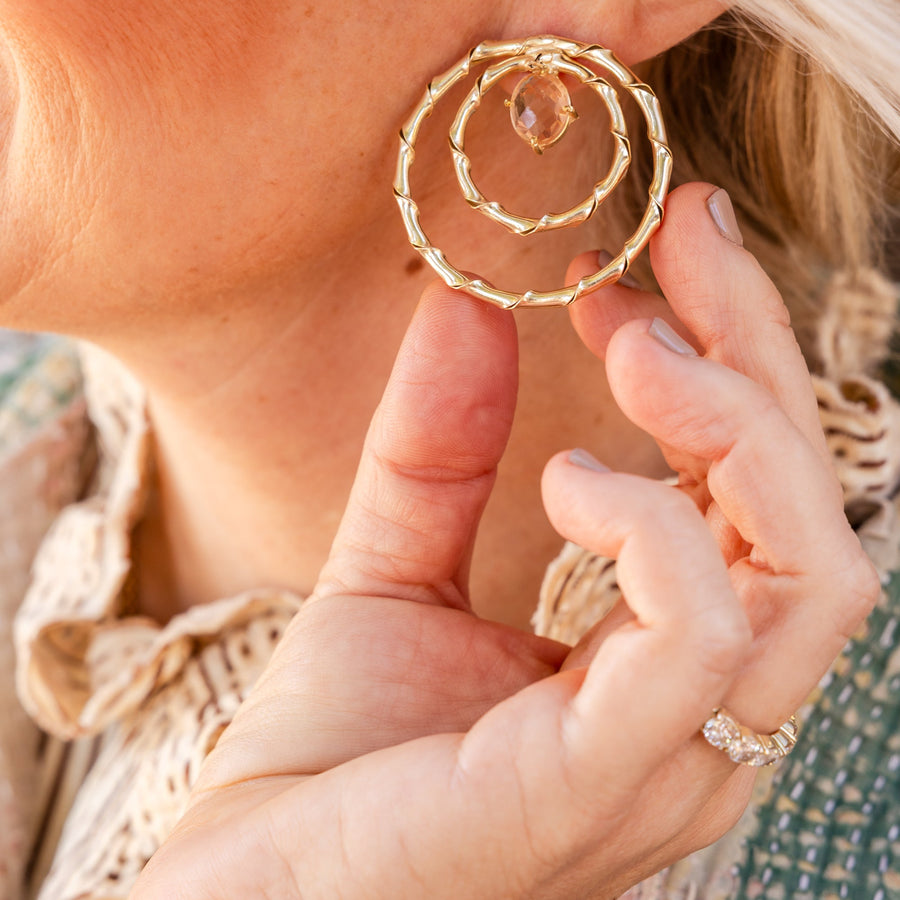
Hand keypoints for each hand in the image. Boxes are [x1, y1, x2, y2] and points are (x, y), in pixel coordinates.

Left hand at [131, 185, 878, 899]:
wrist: (250, 894)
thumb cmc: (331, 758)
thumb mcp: (392, 572)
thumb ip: (437, 452)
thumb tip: (465, 307)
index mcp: (660, 671)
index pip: (756, 500)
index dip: (728, 361)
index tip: (650, 263)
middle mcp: (696, 717)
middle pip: (808, 513)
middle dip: (758, 356)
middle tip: (678, 244)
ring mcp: (663, 761)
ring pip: (805, 569)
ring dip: (734, 424)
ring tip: (635, 342)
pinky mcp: (593, 785)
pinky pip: (699, 635)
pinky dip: (651, 524)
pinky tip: (570, 478)